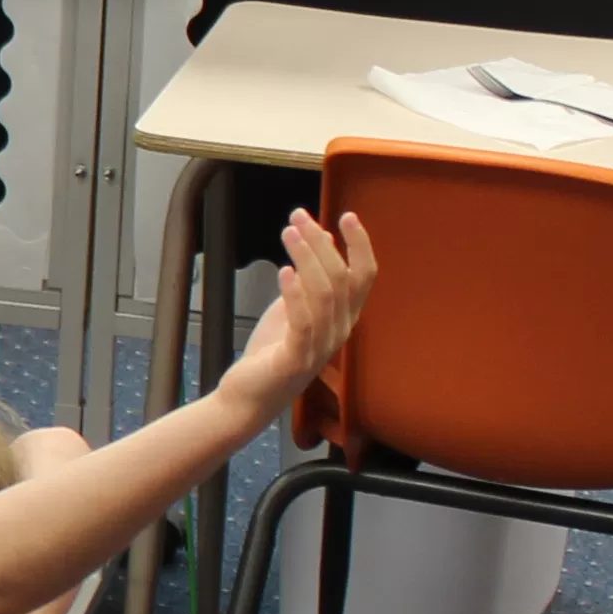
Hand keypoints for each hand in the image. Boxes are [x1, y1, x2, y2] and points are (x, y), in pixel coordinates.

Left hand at [225, 207, 377, 415]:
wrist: (247, 397)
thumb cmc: (272, 351)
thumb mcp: (292, 307)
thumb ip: (309, 278)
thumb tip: (321, 238)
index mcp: (343, 318)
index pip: (364, 277)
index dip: (360, 245)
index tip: (347, 216)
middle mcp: (339, 332)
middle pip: (342, 278)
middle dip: (322, 243)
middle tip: (298, 218)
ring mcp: (320, 348)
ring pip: (324, 294)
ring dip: (306, 258)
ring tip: (289, 233)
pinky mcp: (296, 360)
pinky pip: (303, 322)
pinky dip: (295, 293)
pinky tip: (284, 270)